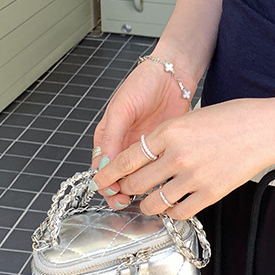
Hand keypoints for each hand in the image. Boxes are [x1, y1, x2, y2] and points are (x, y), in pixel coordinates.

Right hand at [90, 57, 196, 207]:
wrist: (173, 74)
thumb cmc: (143, 83)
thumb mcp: (121, 109)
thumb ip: (111, 138)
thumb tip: (102, 166)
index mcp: (108, 135)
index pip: (101, 166)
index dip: (104, 181)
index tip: (110, 191)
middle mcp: (125, 144)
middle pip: (118, 176)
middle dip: (119, 191)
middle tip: (125, 200)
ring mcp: (144, 147)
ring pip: (138, 176)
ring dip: (137, 187)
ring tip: (141, 196)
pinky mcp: (162, 147)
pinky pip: (156, 168)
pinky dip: (155, 178)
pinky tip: (158, 185)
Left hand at [90, 97, 274, 219]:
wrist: (266, 128)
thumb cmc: (234, 117)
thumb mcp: (192, 118)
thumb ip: (167, 137)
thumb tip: (146, 156)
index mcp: (170, 131)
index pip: (127, 158)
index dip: (110, 173)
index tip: (102, 180)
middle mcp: (177, 155)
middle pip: (135, 182)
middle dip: (127, 189)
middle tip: (127, 189)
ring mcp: (193, 176)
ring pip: (153, 202)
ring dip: (147, 203)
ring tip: (150, 199)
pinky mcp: (209, 193)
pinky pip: (178, 212)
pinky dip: (171, 211)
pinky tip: (174, 203)